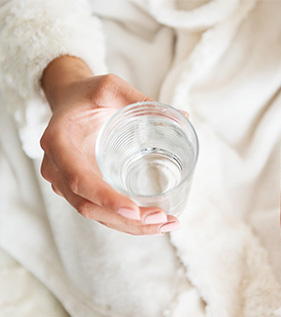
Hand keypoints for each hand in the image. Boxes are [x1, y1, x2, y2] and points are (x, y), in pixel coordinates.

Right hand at [40, 56, 178, 234]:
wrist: (68, 100)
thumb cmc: (88, 94)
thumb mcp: (110, 87)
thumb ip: (140, 100)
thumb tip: (184, 116)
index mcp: (59, 142)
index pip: (79, 179)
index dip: (105, 198)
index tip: (135, 211)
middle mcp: (57, 168)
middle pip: (88, 206)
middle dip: (125, 220)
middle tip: (161, 219)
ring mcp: (65, 181)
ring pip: (94, 214)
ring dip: (129, 226)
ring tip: (165, 224)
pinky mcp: (79, 187)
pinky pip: (99, 210)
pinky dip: (124, 220)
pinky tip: (151, 222)